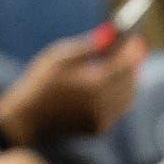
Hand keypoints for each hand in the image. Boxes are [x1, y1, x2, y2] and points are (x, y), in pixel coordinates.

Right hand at [0, 31, 147, 146]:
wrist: (27, 117)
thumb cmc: (40, 82)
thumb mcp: (61, 56)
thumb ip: (89, 46)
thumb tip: (113, 34)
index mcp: (92, 86)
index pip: (123, 66)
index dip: (132, 51)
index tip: (136, 39)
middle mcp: (101, 105)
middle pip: (129, 82)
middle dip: (133, 65)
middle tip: (134, 50)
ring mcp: (101, 120)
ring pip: (127, 97)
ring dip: (129, 80)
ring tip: (123, 64)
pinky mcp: (98, 129)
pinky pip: (118, 109)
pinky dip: (121, 94)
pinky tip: (113, 83)